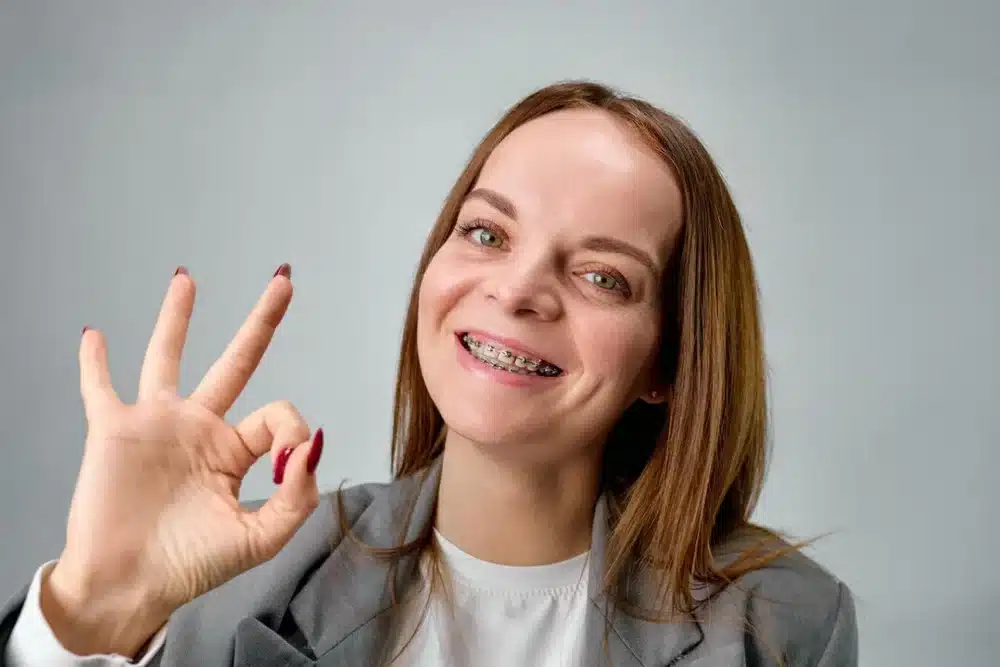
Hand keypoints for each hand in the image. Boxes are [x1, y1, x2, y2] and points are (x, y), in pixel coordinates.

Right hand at [44, 264, 321, 655]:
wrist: (129, 587)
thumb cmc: (191, 567)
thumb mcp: (260, 538)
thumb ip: (296, 495)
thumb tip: (313, 444)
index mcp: (235, 452)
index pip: (277, 415)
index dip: (291, 434)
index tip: (283, 467)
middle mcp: (200, 429)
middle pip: (236, 362)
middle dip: (260, 321)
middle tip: (284, 280)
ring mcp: (157, 425)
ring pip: (167, 357)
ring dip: (177, 318)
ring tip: (187, 278)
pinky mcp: (114, 430)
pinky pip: (99, 387)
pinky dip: (94, 363)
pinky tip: (93, 336)